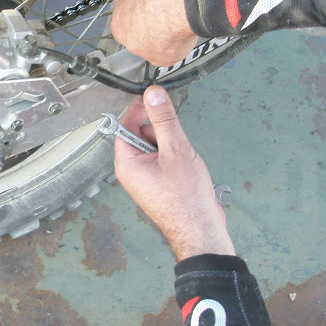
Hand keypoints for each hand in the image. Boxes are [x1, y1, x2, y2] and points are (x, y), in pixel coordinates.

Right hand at [110, 0, 198, 66]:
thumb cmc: (168, 32)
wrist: (181, 2)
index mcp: (119, 30)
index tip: (155, 38)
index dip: (142, 37)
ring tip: (174, 6)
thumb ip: (154, 55)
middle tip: (166, 21)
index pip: (126, 35)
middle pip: (132, 11)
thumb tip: (159, 53)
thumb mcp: (163, 59)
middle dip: (146, 15)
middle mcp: (121, 5)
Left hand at [113, 85, 234, 260]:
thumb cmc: (185, 200)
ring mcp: (145, 178)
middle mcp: (132, 171)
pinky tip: (186, 167)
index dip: (139, 110)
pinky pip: (163, 159)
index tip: (154, 98)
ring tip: (183, 159)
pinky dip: (175, 156)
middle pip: (140, 134)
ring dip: (170, 144)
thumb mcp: (175, 150)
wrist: (200, 229)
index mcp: (126, 163)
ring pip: (154, 146)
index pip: (124, 126)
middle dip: (159, 131)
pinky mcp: (159, 182)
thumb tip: (153, 95)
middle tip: (174, 139)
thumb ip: (164, 120)